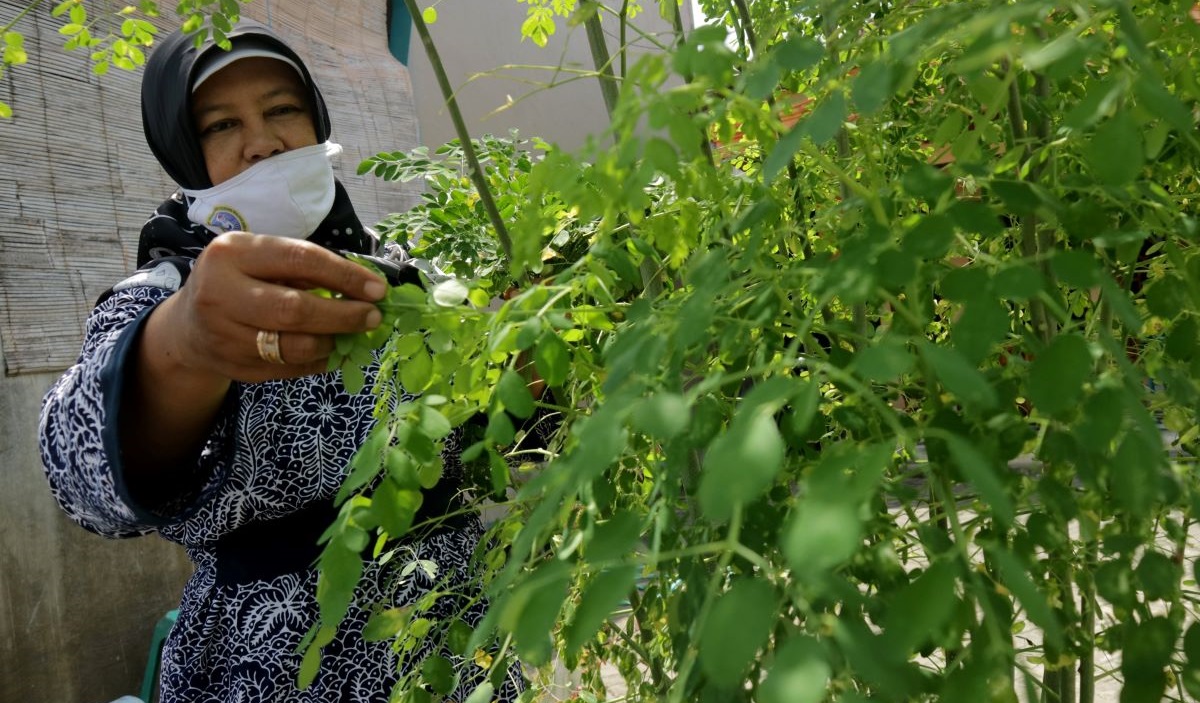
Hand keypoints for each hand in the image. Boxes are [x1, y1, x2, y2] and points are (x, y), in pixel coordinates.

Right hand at [147, 232, 386, 383]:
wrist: (189, 325)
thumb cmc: (238, 281)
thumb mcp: (260, 259)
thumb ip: (303, 268)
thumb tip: (364, 287)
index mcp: (231, 253)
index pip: (300, 259)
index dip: (345, 275)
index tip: (377, 289)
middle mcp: (221, 293)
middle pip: (295, 309)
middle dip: (343, 315)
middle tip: (373, 317)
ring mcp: (224, 335)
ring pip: (293, 345)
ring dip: (332, 341)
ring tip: (350, 334)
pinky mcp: (233, 366)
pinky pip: (289, 368)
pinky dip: (318, 361)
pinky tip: (332, 351)